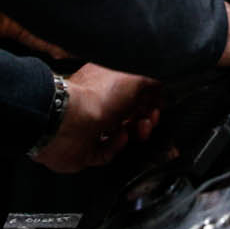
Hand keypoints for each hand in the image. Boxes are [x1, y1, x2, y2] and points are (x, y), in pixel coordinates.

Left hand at [30, 63, 162, 173]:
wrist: (67, 122)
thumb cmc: (97, 94)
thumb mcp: (135, 76)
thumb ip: (152, 79)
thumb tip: (162, 82)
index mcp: (107, 81)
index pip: (134, 90)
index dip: (150, 97)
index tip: (159, 103)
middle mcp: (98, 102)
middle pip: (130, 113)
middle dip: (146, 116)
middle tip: (152, 118)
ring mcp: (91, 127)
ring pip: (121, 133)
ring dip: (135, 132)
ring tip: (139, 129)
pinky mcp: (85, 149)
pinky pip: (107, 152)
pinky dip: (117, 146)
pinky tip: (120, 137)